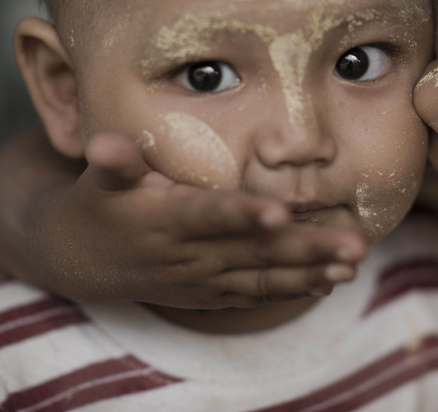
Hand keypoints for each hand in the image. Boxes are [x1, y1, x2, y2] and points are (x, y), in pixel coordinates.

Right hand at [0, 129, 365, 307]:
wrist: (83, 261)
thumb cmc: (99, 204)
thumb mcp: (100, 179)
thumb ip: (115, 161)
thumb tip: (104, 143)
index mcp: (167, 219)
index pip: (211, 215)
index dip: (244, 214)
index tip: (280, 212)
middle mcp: (189, 255)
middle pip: (253, 251)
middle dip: (306, 248)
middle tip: (354, 244)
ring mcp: (203, 280)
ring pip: (263, 277)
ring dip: (310, 272)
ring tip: (353, 264)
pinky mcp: (211, 293)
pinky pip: (256, 294)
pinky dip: (292, 289)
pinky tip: (329, 282)